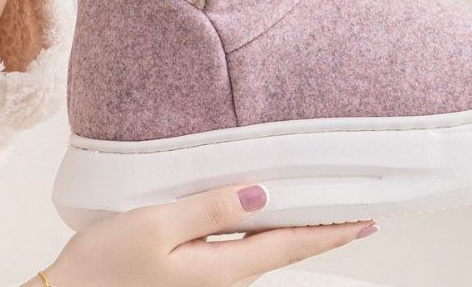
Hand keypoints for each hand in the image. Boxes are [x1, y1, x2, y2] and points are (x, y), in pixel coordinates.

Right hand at [26, 183, 375, 286]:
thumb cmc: (105, 264)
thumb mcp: (158, 227)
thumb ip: (212, 209)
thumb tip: (264, 192)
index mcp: (220, 271)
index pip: (290, 248)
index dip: (330, 233)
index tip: (366, 221)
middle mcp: (221, 279)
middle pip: (284, 251)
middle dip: (322, 232)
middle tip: (357, 214)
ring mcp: (206, 277)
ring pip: (265, 250)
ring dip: (295, 230)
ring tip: (322, 208)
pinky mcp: (190, 271)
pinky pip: (241, 248)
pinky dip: (265, 230)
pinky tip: (266, 215)